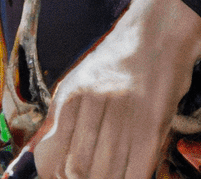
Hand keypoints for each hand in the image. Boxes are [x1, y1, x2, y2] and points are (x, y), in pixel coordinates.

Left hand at [32, 0, 200, 178]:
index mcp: (70, 95)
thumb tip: (42, 163)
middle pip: (77, 170)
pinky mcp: (152, 125)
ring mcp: (123, 115)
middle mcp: (93, 103)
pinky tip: (131, 172)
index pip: (50, 157)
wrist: (158, 36)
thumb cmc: (117, 63)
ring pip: (106, 175)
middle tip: (91, 175)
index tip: (65, 176)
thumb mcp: (80, 83)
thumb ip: (60, 121)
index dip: (55, 176)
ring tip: (113, 172)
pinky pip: (135, 173)